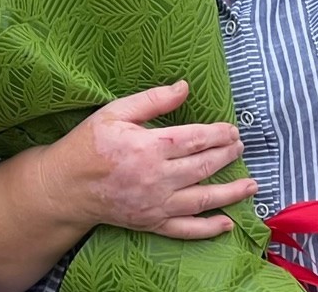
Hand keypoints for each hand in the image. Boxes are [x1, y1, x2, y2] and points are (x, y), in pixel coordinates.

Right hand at [36, 80, 254, 239]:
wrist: (65, 188)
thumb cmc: (89, 145)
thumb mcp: (116, 112)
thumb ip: (153, 100)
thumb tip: (184, 86)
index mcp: (149, 147)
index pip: (195, 139)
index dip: (218, 134)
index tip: (233, 130)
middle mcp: (156, 178)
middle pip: (203, 167)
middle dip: (227, 156)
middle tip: (241, 147)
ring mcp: (155, 204)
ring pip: (202, 200)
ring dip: (230, 193)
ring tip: (252, 185)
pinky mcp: (151, 223)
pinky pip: (185, 230)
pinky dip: (208, 229)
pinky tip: (228, 224)